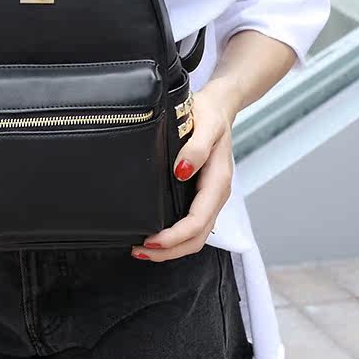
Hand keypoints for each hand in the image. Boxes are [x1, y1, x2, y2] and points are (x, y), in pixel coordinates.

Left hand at [131, 86, 234, 261]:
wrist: (219, 108)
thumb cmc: (210, 115)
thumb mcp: (205, 124)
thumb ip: (196, 147)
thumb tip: (182, 171)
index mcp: (218, 182)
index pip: (197, 221)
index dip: (175, 237)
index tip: (151, 240)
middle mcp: (216, 195)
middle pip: (196, 238)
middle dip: (169, 251)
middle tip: (139, 251)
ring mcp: (210, 198)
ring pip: (195, 236)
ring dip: (171, 248)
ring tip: (144, 249)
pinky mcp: (202, 197)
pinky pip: (192, 226)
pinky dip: (175, 238)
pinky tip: (157, 235)